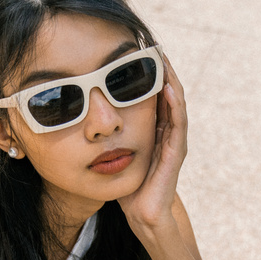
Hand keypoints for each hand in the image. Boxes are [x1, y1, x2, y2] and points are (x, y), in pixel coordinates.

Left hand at [117, 55, 187, 235]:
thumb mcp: (114, 154)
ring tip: (163, 58)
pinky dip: (174, 103)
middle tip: (151, 46)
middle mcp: (166, 132)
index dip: (146, 74)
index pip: (152, 94)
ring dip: (171, 79)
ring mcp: (174, 141)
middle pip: (166, 92)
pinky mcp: (176, 152)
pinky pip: (178, 122)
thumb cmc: (128, 187)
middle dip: (161, 69)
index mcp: (152, 130)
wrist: (143, 214)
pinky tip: (168, 87)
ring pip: (176, 102)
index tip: (135, 51)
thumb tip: (82, 118)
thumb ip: (107, 137)